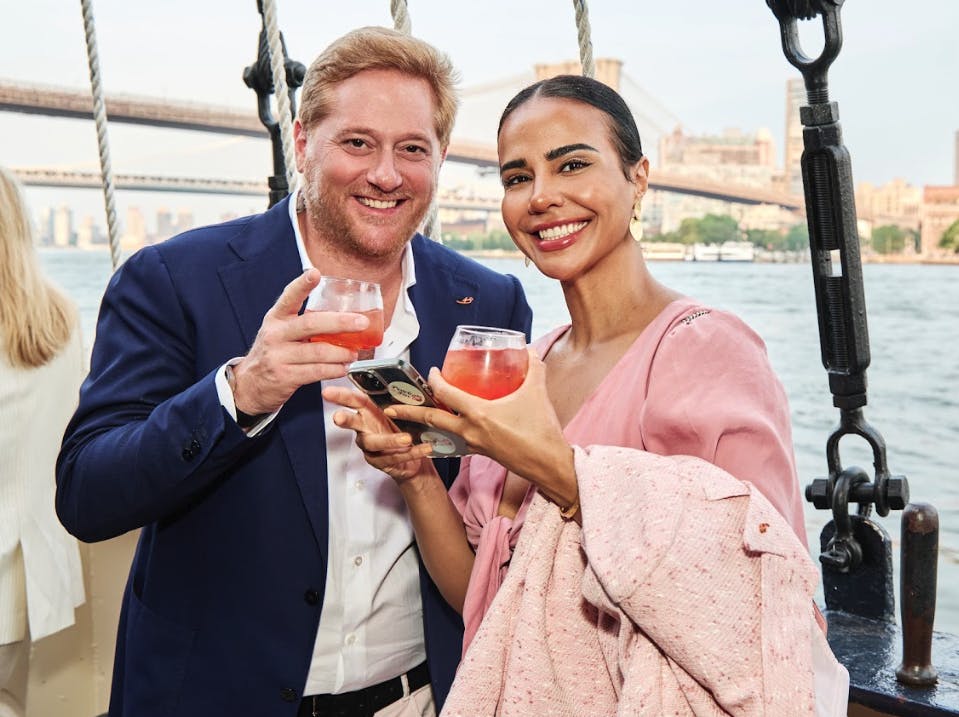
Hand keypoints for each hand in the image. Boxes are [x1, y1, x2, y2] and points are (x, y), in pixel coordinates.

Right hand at [230, 268, 369, 414]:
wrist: (250, 384)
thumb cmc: (274, 353)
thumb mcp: (280, 331)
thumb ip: (304, 322)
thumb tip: (344, 317)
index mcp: (276, 318)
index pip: (289, 297)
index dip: (302, 284)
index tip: (315, 273)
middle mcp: (276, 334)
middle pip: (311, 324)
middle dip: (340, 322)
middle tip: (361, 322)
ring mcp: (279, 356)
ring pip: (318, 351)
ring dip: (341, 352)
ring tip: (353, 353)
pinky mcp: (285, 376)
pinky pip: (316, 371)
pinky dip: (334, 369)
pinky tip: (342, 368)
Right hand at [322, 385, 436, 483]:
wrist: (417, 454)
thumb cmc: (406, 426)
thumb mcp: (408, 407)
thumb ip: (412, 394)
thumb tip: (432, 375)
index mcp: (369, 410)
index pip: (352, 400)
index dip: (339, 396)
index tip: (328, 393)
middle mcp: (365, 427)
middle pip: (352, 422)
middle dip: (344, 419)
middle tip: (339, 417)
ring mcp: (371, 446)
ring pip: (373, 443)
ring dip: (389, 440)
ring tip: (406, 438)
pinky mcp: (380, 461)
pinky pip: (393, 457)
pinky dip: (410, 453)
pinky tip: (423, 449)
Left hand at [383, 349, 575, 498]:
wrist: (548, 464)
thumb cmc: (542, 429)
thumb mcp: (537, 392)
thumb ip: (533, 367)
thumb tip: (529, 351)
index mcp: (479, 414)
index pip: (446, 394)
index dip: (434, 380)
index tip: (431, 371)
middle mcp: (470, 431)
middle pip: (431, 419)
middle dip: (407, 413)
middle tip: (388, 408)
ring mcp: (474, 444)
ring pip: (441, 433)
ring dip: (424, 426)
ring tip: (410, 419)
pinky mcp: (481, 453)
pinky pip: (455, 442)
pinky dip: (445, 435)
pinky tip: (445, 430)